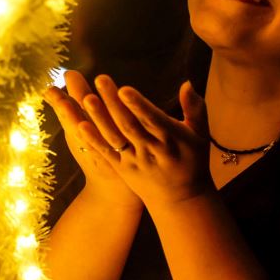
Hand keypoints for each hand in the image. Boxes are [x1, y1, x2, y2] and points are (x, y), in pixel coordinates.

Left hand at [59, 75, 214, 211]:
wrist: (182, 200)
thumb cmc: (192, 160)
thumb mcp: (199, 136)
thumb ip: (194, 108)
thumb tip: (187, 82)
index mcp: (171, 139)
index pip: (153, 120)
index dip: (138, 106)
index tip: (124, 89)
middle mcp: (152, 150)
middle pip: (130, 125)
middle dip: (114, 103)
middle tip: (100, 79)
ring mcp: (135, 160)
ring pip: (116, 138)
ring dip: (100, 119)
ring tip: (87, 98)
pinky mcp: (123, 168)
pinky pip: (107, 153)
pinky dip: (94, 140)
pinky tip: (80, 125)